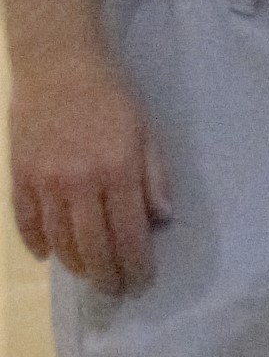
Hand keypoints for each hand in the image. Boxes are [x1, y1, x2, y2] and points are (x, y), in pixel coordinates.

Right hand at [9, 41, 164, 295]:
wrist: (59, 66)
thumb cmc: (112, 98)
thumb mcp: (147, 133)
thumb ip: (154, 178)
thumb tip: (161, 220)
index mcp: (118, 171)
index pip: (129, 233)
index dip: (136, 264)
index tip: (141, 281)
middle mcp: (79, 182)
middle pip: (92, 245)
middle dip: (106, 275)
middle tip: (115, 290)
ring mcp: (45, 180)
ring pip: (58, 239)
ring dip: (74, 263)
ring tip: (88, 274)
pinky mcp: (19, 175)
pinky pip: (26, 220)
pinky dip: (37, 242)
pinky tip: (49, 255)